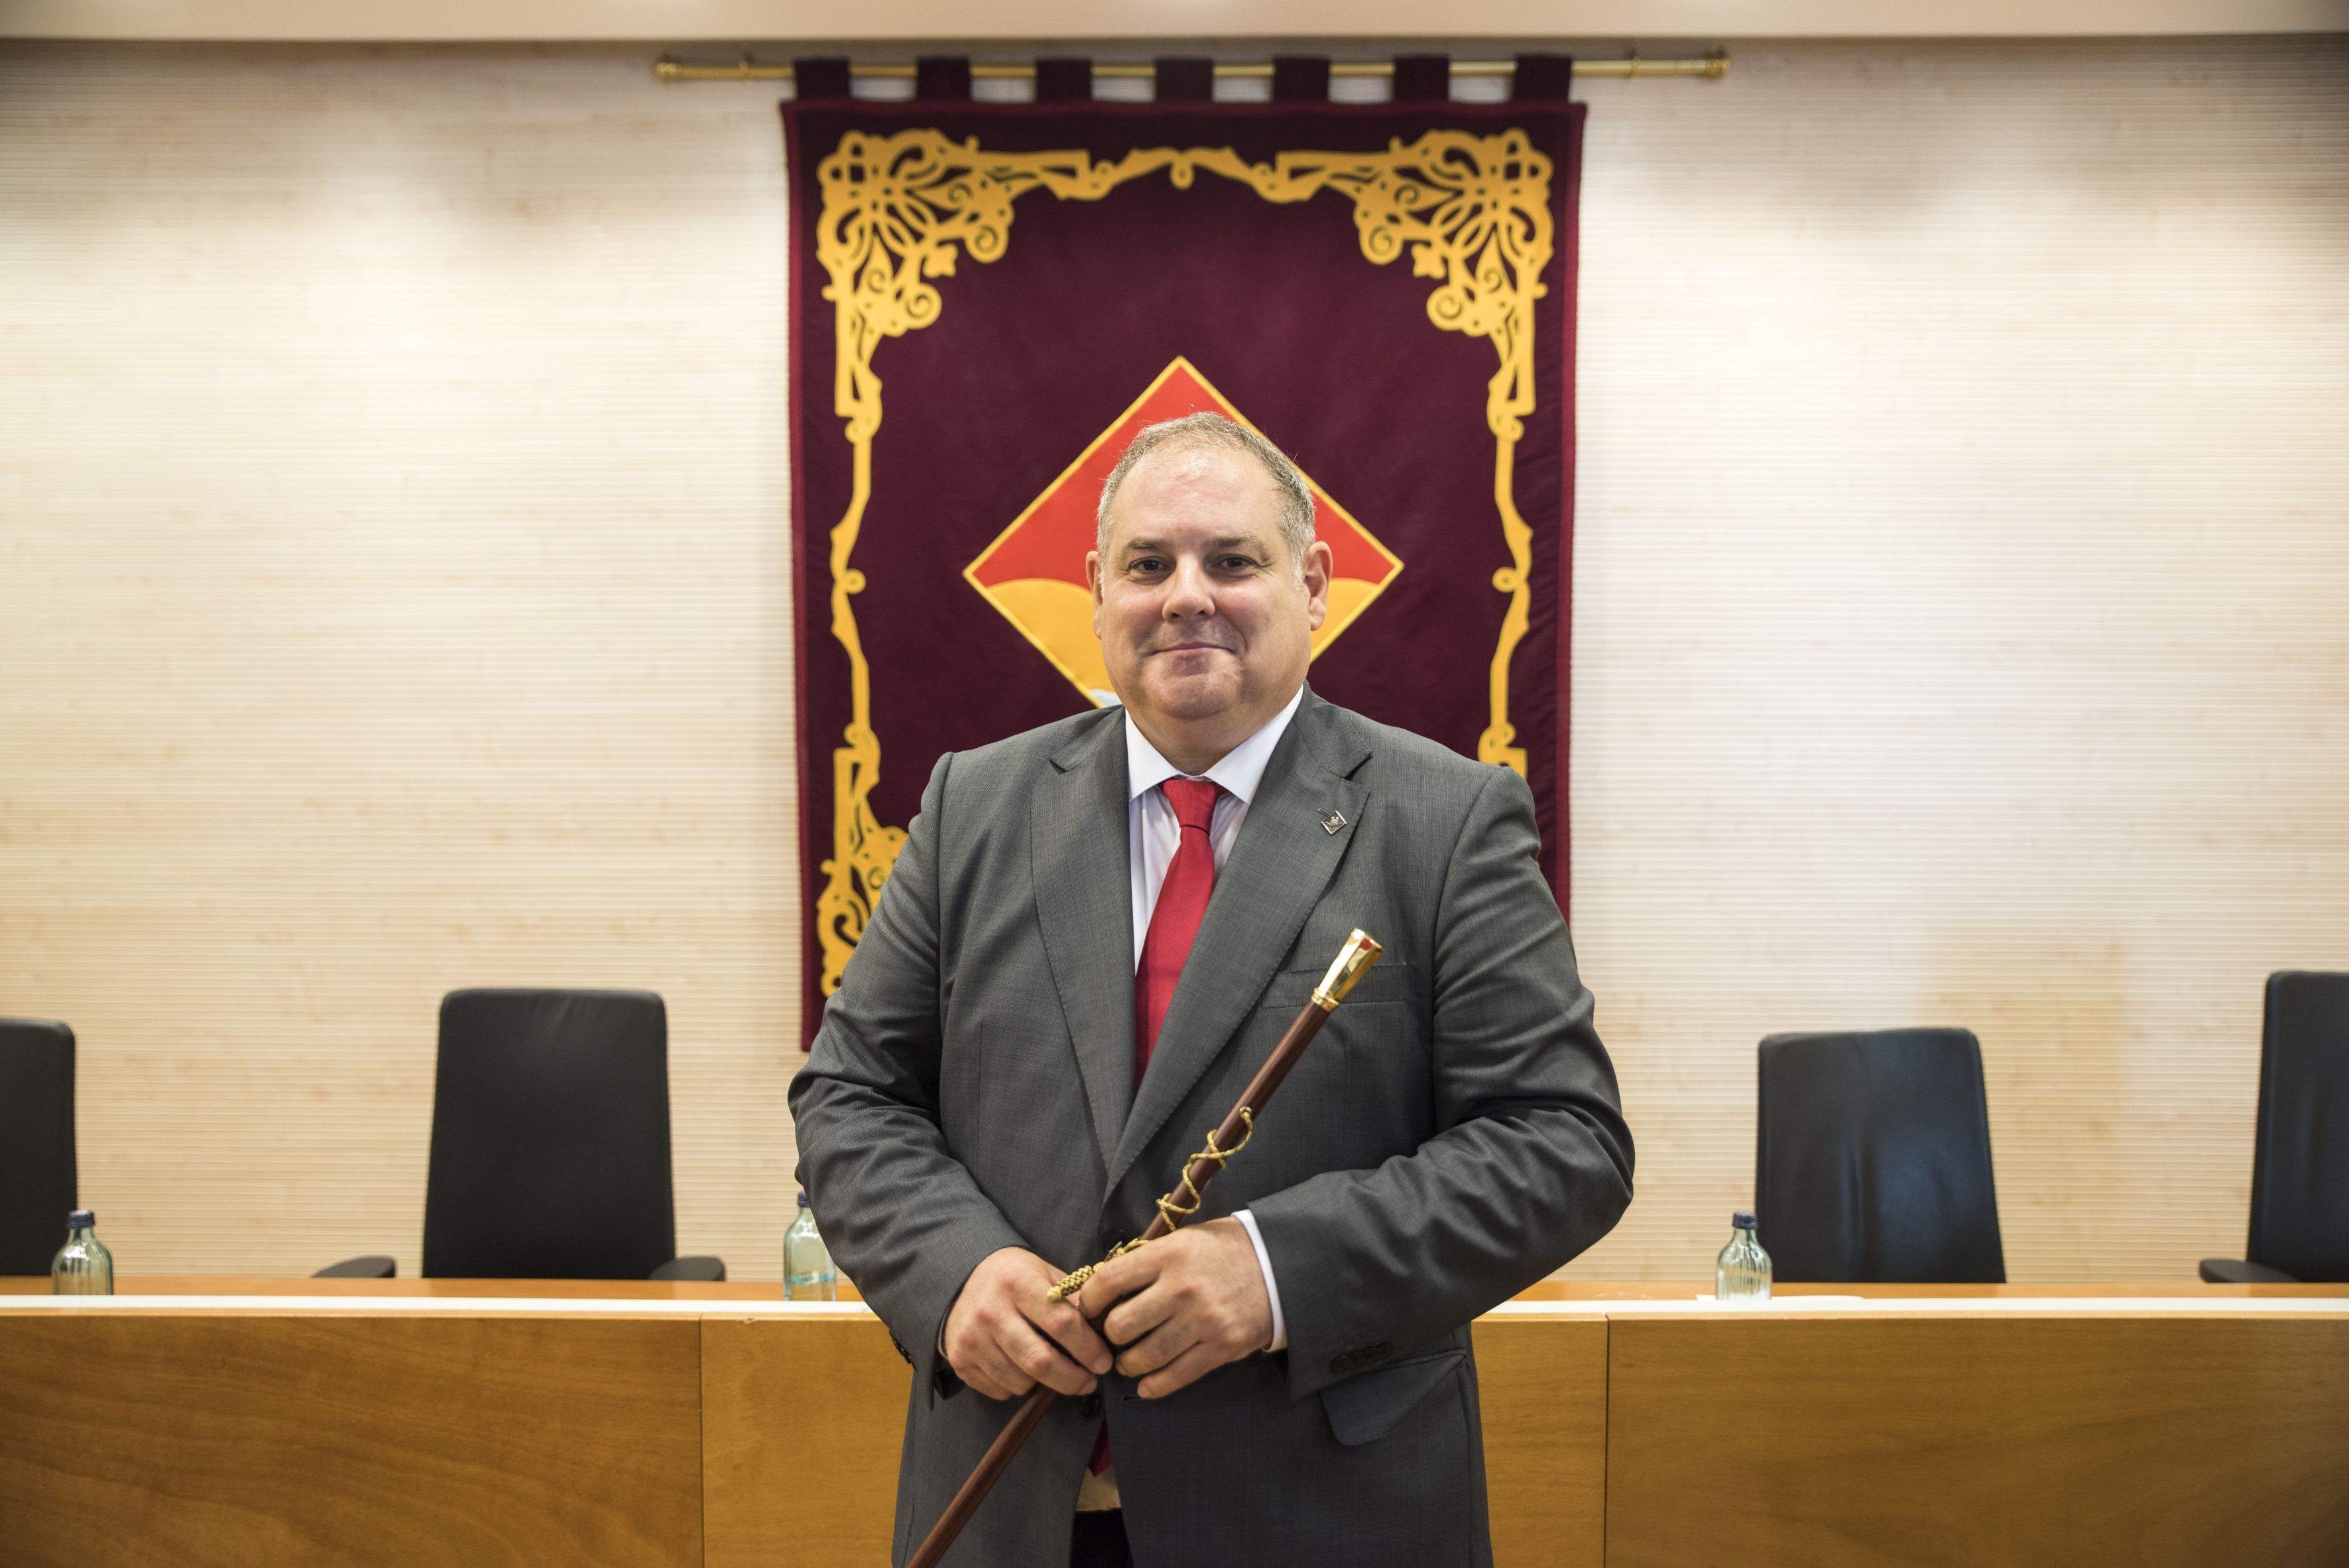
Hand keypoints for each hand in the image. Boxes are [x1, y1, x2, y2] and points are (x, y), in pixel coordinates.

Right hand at [941, 1248, 1113, 1402]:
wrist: (961, 1278)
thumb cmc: (1014, 1277)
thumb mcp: (1045, 1274)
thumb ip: (1073, 1300)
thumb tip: (1105, 1329)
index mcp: (1017, 1283)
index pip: (1061, 1323)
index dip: (1088, 1348)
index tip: (1103, 1362)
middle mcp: (991, 1311)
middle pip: (1040, 1361)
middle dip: (1072, 1379)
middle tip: (1089, 1382)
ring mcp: (971, 1338)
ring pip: (1020, 1382)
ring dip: (1044, 1384)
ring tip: (1054, 1372)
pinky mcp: (959, 1360)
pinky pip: (999, 1390)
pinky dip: (1018, 1387)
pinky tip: (1023, 1369)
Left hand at [1073, 1217, 1272, 1398]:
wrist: (1279, 1266)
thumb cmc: (1224, 1250)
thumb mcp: (1185, 1239)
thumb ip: (1148, 1260)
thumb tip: (1105, 1285)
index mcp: (1169, 1254)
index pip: (1109, 1281)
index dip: (1090, 1301)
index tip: (1090, 1309)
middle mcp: (1181, 1288)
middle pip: (1121, 1326)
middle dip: (1110, 1336)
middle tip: (1113, 1337)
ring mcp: (1201, 1321)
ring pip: (1143, 1357)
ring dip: (1128, 1364)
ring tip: (1128, 1361)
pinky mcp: (1220, 1347)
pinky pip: (1175, 1376)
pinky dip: (1153, 1386)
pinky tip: (1146, 1384)